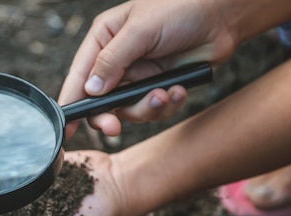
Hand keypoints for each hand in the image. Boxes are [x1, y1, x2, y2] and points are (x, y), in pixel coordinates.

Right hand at [59, 0, 235, 136]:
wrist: (224, 14)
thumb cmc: (182, 7)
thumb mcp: (141, 30)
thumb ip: (113, 59)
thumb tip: (90, 89)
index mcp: (103, 39)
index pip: (79, 76)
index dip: (71, 102)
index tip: (66, 128)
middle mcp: (116, 60)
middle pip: (100, 101)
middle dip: (109, 116)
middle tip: (113, 129)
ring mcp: (137, 75)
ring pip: (127, 109)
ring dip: (145, 108)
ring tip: (164, 95)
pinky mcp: (157, 86)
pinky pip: (152, 109)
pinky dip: (165, 104)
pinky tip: (178, 90)